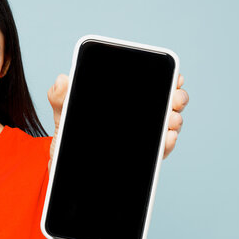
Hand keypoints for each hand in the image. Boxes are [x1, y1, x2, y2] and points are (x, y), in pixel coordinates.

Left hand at [46, 73, 188, 169]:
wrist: (65, 161)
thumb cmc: (70, 131)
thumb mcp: (64, 111)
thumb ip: (60, 97)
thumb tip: (62, 80)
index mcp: (124, 99)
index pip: (152, 84)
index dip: (167, 77)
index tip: (175, 77)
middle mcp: (139, 115)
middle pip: (168, 103)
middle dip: (177, 98)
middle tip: (174, 98)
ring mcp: (143, 135)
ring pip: (169, 125)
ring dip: (174, 120)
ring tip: (171, 119)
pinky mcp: (141, 157)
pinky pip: (159, 150)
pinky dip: (167, 143)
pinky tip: (167, 137)